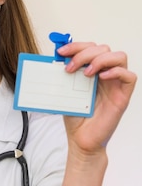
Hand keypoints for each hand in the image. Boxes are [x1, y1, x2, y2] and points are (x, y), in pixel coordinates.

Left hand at [58, 41, 136, 155]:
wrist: (80, 139)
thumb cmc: (75, 117)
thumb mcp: (66, 92)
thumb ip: (64, 75)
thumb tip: (56, 57)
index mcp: (91, 70)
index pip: (90, 48)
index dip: (76, 46)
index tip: (61, 51)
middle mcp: (105, 74)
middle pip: (103, 48)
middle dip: (84, 53)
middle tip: (69, 68)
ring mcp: (115, 83)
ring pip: (119, 56)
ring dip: (100, 59)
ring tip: (85, 73)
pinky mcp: (123, 95)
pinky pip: (129, 76)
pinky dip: (116, 72)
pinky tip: (101, 78)